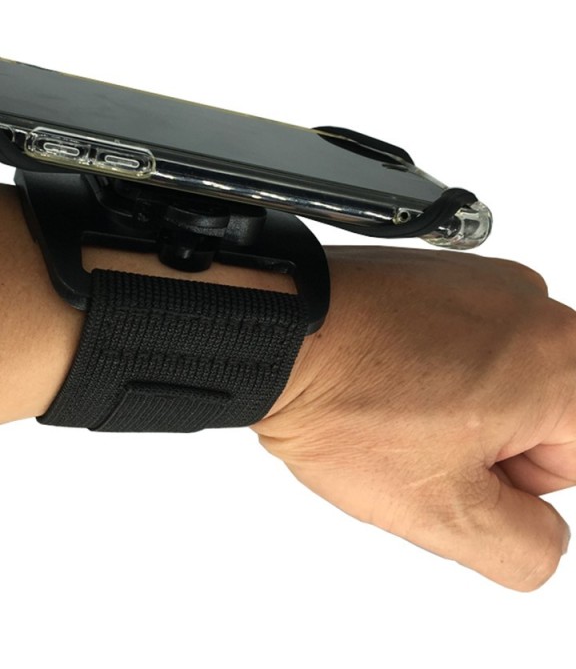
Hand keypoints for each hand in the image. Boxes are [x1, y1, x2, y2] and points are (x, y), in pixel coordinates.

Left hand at [253, 246, 575, 590]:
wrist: (275, 332)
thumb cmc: (344, 400)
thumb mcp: (446, 513)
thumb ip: (528, 546)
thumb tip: (541, 533)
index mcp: (562, 363)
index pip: (575, 461)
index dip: (512, 483)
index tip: (456, 468)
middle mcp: (533, 307)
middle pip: (543, 416)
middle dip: (486, 446)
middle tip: (417, 441)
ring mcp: (483, 282)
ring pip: (498, 381)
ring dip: (455, 408)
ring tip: (390, 406)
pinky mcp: (440, 274)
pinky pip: (460, 343)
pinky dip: (430, 369)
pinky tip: (379, 376)